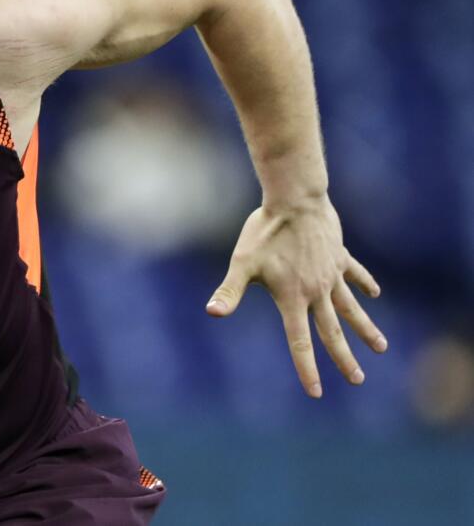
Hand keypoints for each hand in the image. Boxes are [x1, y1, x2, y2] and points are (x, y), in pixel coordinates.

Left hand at [205, 196, 387, 397]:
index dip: (307, 368)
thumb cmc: (264, 231)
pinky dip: (365, 284)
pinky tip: (375, 294)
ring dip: (364, 328)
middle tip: (358, 380)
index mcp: (293, 298)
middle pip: (332, 332)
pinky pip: (355, 274)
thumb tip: (211, 312)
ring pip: (351, 308)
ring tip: (381, 347)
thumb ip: (229, 291)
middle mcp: (317, 291)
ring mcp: (331, 274)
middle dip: (344, 359)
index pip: (300, 342)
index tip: (317, 392)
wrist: (295, 200)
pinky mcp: (339, 256)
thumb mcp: (242, 263)